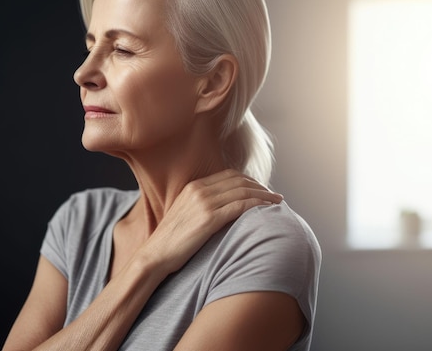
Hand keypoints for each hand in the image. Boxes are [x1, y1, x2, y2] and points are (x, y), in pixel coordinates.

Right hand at [139, 169, 282, 274]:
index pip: (229, 175)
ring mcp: (204, 203)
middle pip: (239, 180)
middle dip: (260, 186)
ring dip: (264, 195)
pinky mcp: (208, 219)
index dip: (249, 180)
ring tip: (277, 202)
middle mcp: (199, 191)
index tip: (261, 189)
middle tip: (274, 195)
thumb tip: (223, 208)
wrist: (154, 255)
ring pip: (243, 191)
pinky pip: (240, 206)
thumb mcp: (184, 214)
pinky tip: (267, 210)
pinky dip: (257, 205)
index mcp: (193, 187)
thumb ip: (201, 206)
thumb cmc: (170, 241)